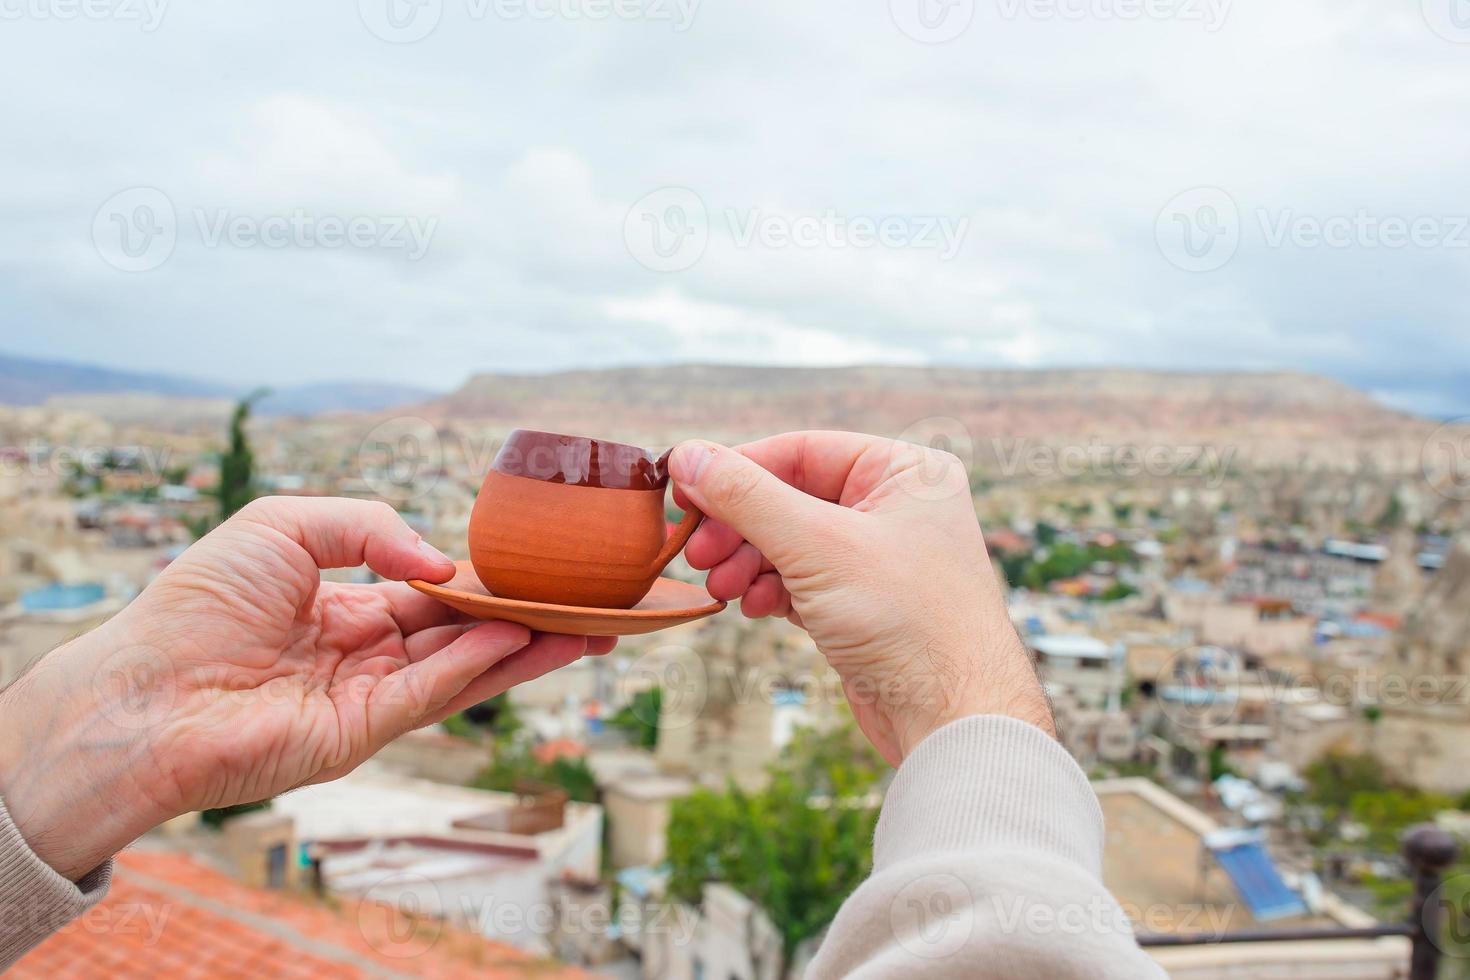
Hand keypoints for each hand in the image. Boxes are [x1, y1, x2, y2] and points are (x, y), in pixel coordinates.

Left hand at [0, 496, 612, 880]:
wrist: (142, 688)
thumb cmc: (197, 602)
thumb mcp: (285, 525)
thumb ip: (370, 527)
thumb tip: (441, 565)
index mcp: (340, 610)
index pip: (427, 595)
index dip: (479, 582)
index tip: (534, 570)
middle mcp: (361, 656)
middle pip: (460, 635)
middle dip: (525, 620)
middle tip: (588, 604)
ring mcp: (367, 699)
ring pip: (464, 669)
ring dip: (527, 650)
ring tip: (590, 628)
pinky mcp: (363, 735)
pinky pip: (435, 692)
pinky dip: (482, 666)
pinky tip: (525, 639)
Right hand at [669, 431, 1051, 765]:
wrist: (954, 719)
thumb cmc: (908, 621)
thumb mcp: (817, 546)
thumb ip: (746, 497)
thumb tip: (687, 455)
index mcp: (906, 472)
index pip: (801, 451)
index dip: (737, 471)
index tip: (683, 493)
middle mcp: (898, 507)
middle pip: (791, 497)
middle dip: (739, 527)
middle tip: (697, 553)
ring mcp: (881, 558)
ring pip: (791, 542)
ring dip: (748, 562)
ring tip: (722, 587)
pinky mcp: (865, 603)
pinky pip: (803, 579)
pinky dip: (772, 590)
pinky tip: (757, 608)